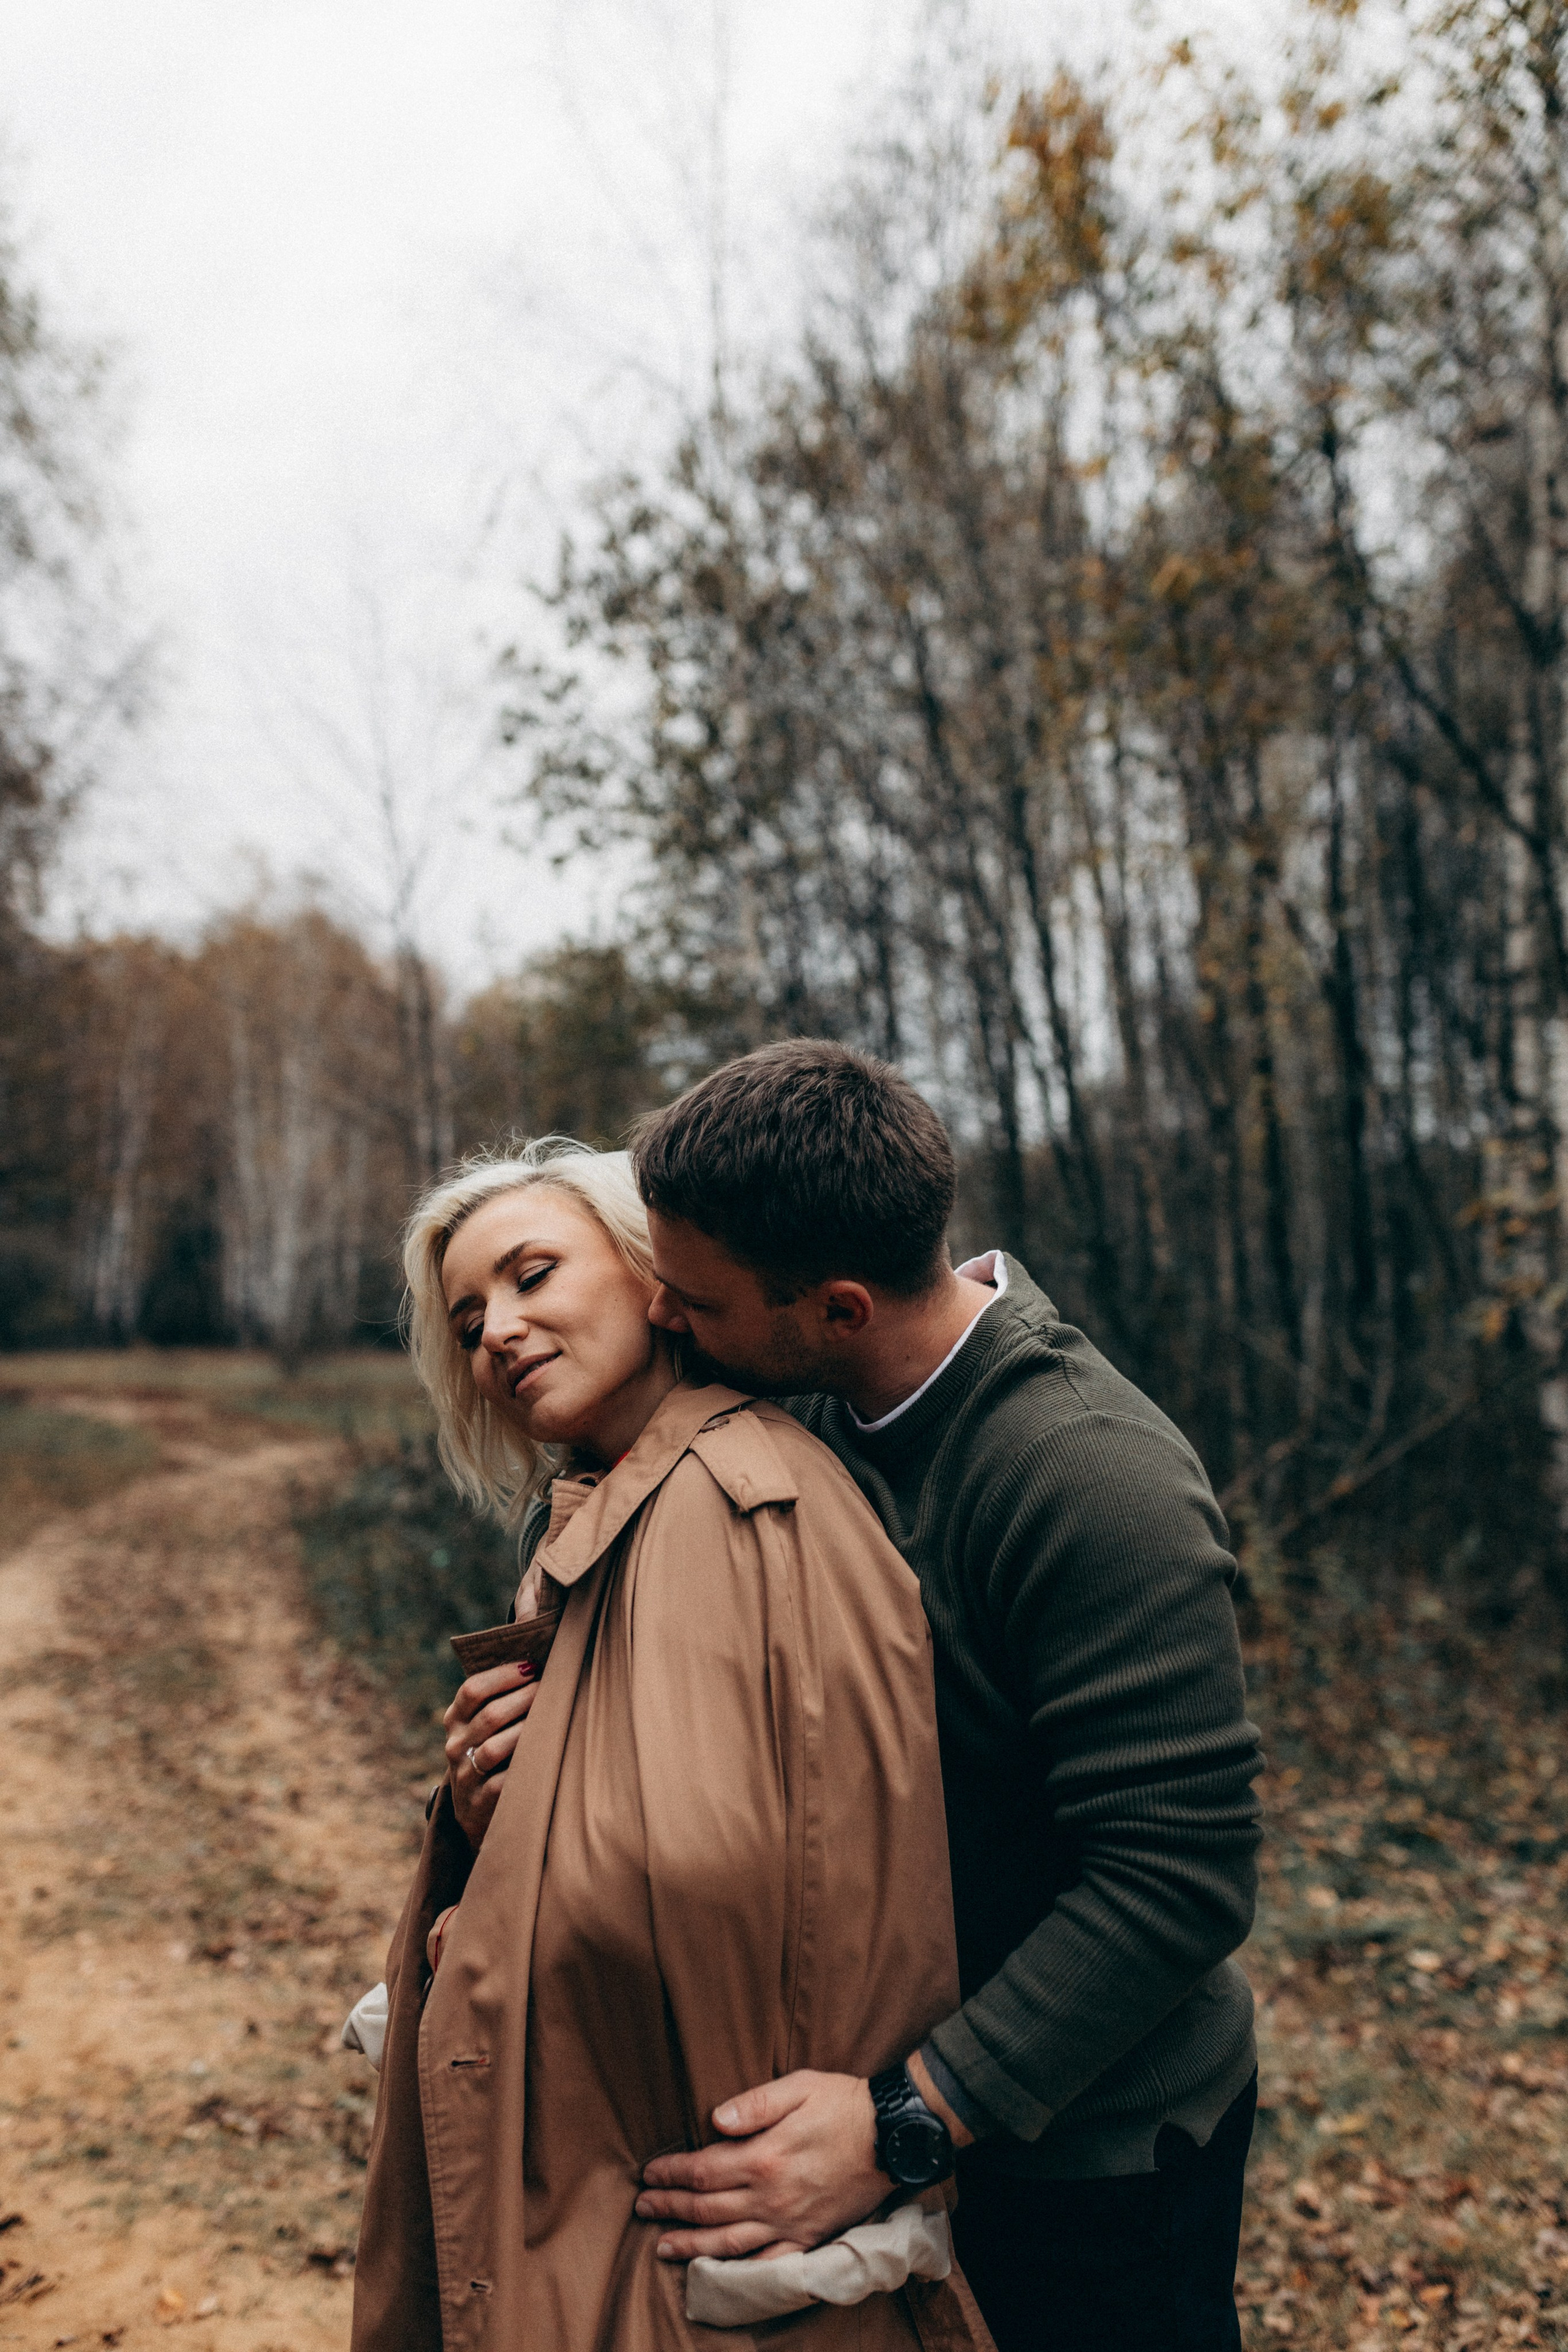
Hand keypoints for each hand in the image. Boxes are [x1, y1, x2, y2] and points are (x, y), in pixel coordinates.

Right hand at [443, 1661, 537, 1851]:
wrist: (474, 1807)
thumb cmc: (491, 1750)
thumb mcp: (483, 1725)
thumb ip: (498, 1698)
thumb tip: (536, 1664)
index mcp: (455, 1719)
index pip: (472, 1689)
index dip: (504, 1675)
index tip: (533, 1666)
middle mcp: (456, 1745)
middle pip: (490, 1715)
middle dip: (525, 1697)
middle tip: (553, 1687)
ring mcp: (465, 1775)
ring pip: (494, 1748)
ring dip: (527, 1729)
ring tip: (553, 1716)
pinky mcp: (479, 1802)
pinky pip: (503, 1783)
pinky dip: (524, 1767)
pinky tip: (545, 1754)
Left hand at [636, 2071, 887, 2260]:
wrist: (892, 2136)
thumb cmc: (843, 2104)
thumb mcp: (799, 2086)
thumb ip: (754, 2103)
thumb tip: (714, 2120)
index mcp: (765, 2156)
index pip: (703, 2170)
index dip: (672, 2173)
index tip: (649, 2173)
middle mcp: (772, 2196)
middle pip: (708, 2207)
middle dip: (671, 2207)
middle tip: (644, 2207)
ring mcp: (791, 2222)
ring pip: (730, 2241)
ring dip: (692, 2244)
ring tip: (664, 2246)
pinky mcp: (810, 2237)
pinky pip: (769, 2261)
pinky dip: (741, 2269)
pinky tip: (720, 2270)